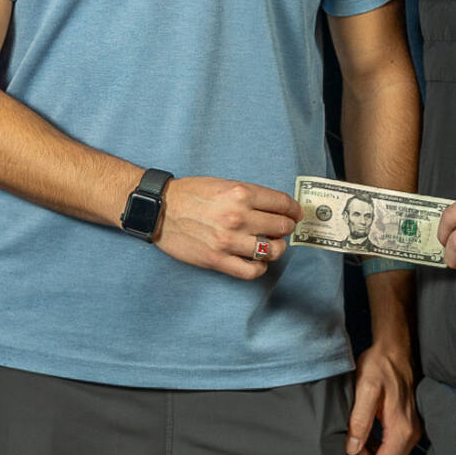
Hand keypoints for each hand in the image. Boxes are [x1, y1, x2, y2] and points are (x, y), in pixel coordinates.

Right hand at [155, 176, 302, 280]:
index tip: (296, 214)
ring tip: (271, 245)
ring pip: (272, 251)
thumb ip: (249, 195)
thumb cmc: (190, 194)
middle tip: (283, 229)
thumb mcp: (223, 184)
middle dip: (286, 228)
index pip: (283, 204)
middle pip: (281, 227)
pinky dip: (260, 267)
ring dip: (276, 248)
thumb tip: (275, 207)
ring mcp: (228, 240)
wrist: (159, 210)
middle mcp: (238, 216)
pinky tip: (256, 261)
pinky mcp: (218, 260)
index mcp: (241, 193)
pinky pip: (252, 271)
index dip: (295, 210)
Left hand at [348, 334, 419, 454]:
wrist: (395, 350)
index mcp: (401, 427)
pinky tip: (371, 429)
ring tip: (362, 433)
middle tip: (357, 439)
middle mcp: (412, 432)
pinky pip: (396, 447)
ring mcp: (413, 429)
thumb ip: (359, 421)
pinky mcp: (410, 424)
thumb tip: (352, 448)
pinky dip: (382, 445)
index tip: (354, 444)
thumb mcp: (364, 390)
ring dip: (375, 453)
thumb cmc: (380, 365)